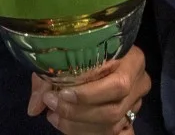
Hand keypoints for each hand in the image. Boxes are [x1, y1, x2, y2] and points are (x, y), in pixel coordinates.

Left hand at [26, 49, 149, 132]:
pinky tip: (67, 125)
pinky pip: (113, 134)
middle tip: (52, 106)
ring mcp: (136, 102)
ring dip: (77, 125)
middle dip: (78, 113)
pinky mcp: (130, 117)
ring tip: (54, 115)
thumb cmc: (81, 48)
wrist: (98, 54)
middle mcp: (140, 81)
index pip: (118, 83)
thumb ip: (47, 79)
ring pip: (111, 126)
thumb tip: (34, 107)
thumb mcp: (65, 54)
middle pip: (113, 110)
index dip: (88, 94)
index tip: (61, 93)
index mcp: (132, 58)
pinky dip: (85, 132)